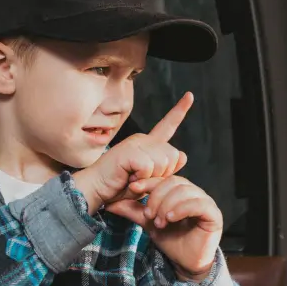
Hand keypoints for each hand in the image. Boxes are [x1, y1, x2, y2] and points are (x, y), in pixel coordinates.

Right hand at [74, 92, 193, 213]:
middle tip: (141, 178)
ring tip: (134, 178)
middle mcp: (142, 139)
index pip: (167, 125)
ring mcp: (135, 143)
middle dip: (162, 174)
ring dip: (151, 178)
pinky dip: (141, 179)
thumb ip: (165, 169)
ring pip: (163, 162)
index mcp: (147, 143)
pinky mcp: (129, 151)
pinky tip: (129, 178)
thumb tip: (183, 155)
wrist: (96, 189)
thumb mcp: (148, 179)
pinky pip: (149, 168)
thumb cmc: (119, 186)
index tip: (190, 96)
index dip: (179, 111)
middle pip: (173, 155)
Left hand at [106, 175, 221, 280]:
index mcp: (179, 190)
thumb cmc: (170, 239)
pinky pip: (199, 204)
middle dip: (157, 197)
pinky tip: (171, 218)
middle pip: (173, 182)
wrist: (185, 262)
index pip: (163, 178)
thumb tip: (109, 203)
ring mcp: (205, 202)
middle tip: (148, 214)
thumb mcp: (147, 222)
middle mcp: (193, 192)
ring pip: (185, 191)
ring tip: (159, 221)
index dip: (148, 182)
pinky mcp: (214, 214)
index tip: (133, 188)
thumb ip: (132, 210)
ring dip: (167, 204)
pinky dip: (182, 208)